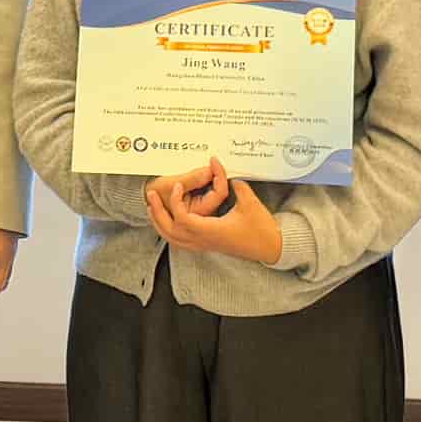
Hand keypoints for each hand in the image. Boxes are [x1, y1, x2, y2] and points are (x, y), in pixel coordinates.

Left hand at [145, 160, 285, 265]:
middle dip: (158, 214)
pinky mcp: (208, 246)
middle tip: (150, 198)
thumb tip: (224, 173)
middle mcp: (204, 240)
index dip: (176, 201)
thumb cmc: (261, 229)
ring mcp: (205, 245)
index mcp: (211, 230)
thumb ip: (236, 186)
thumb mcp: (249, 203)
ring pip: (174, 239)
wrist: (270, 248)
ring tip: (152, 209)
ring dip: (160, 224)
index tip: (178, 186)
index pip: (182, 218)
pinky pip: (182, 242)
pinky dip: (170, 232)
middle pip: (171, 231)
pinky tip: (169, 222)